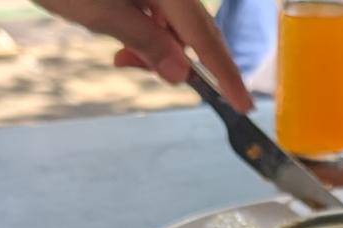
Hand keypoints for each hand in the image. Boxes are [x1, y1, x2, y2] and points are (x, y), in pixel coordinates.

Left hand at [39, 0, 251, 109]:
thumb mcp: (100, 13)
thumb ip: (144, 42)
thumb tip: (180, 73)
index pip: (205, 35)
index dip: (224, 72)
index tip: (243, 102)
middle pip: (193, 26)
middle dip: (177, 57)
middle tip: (144, 71)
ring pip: (172, 20)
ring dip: (153, 43)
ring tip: (120, 55)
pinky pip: (155, 8)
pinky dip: (142, 27)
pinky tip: (118, 32)